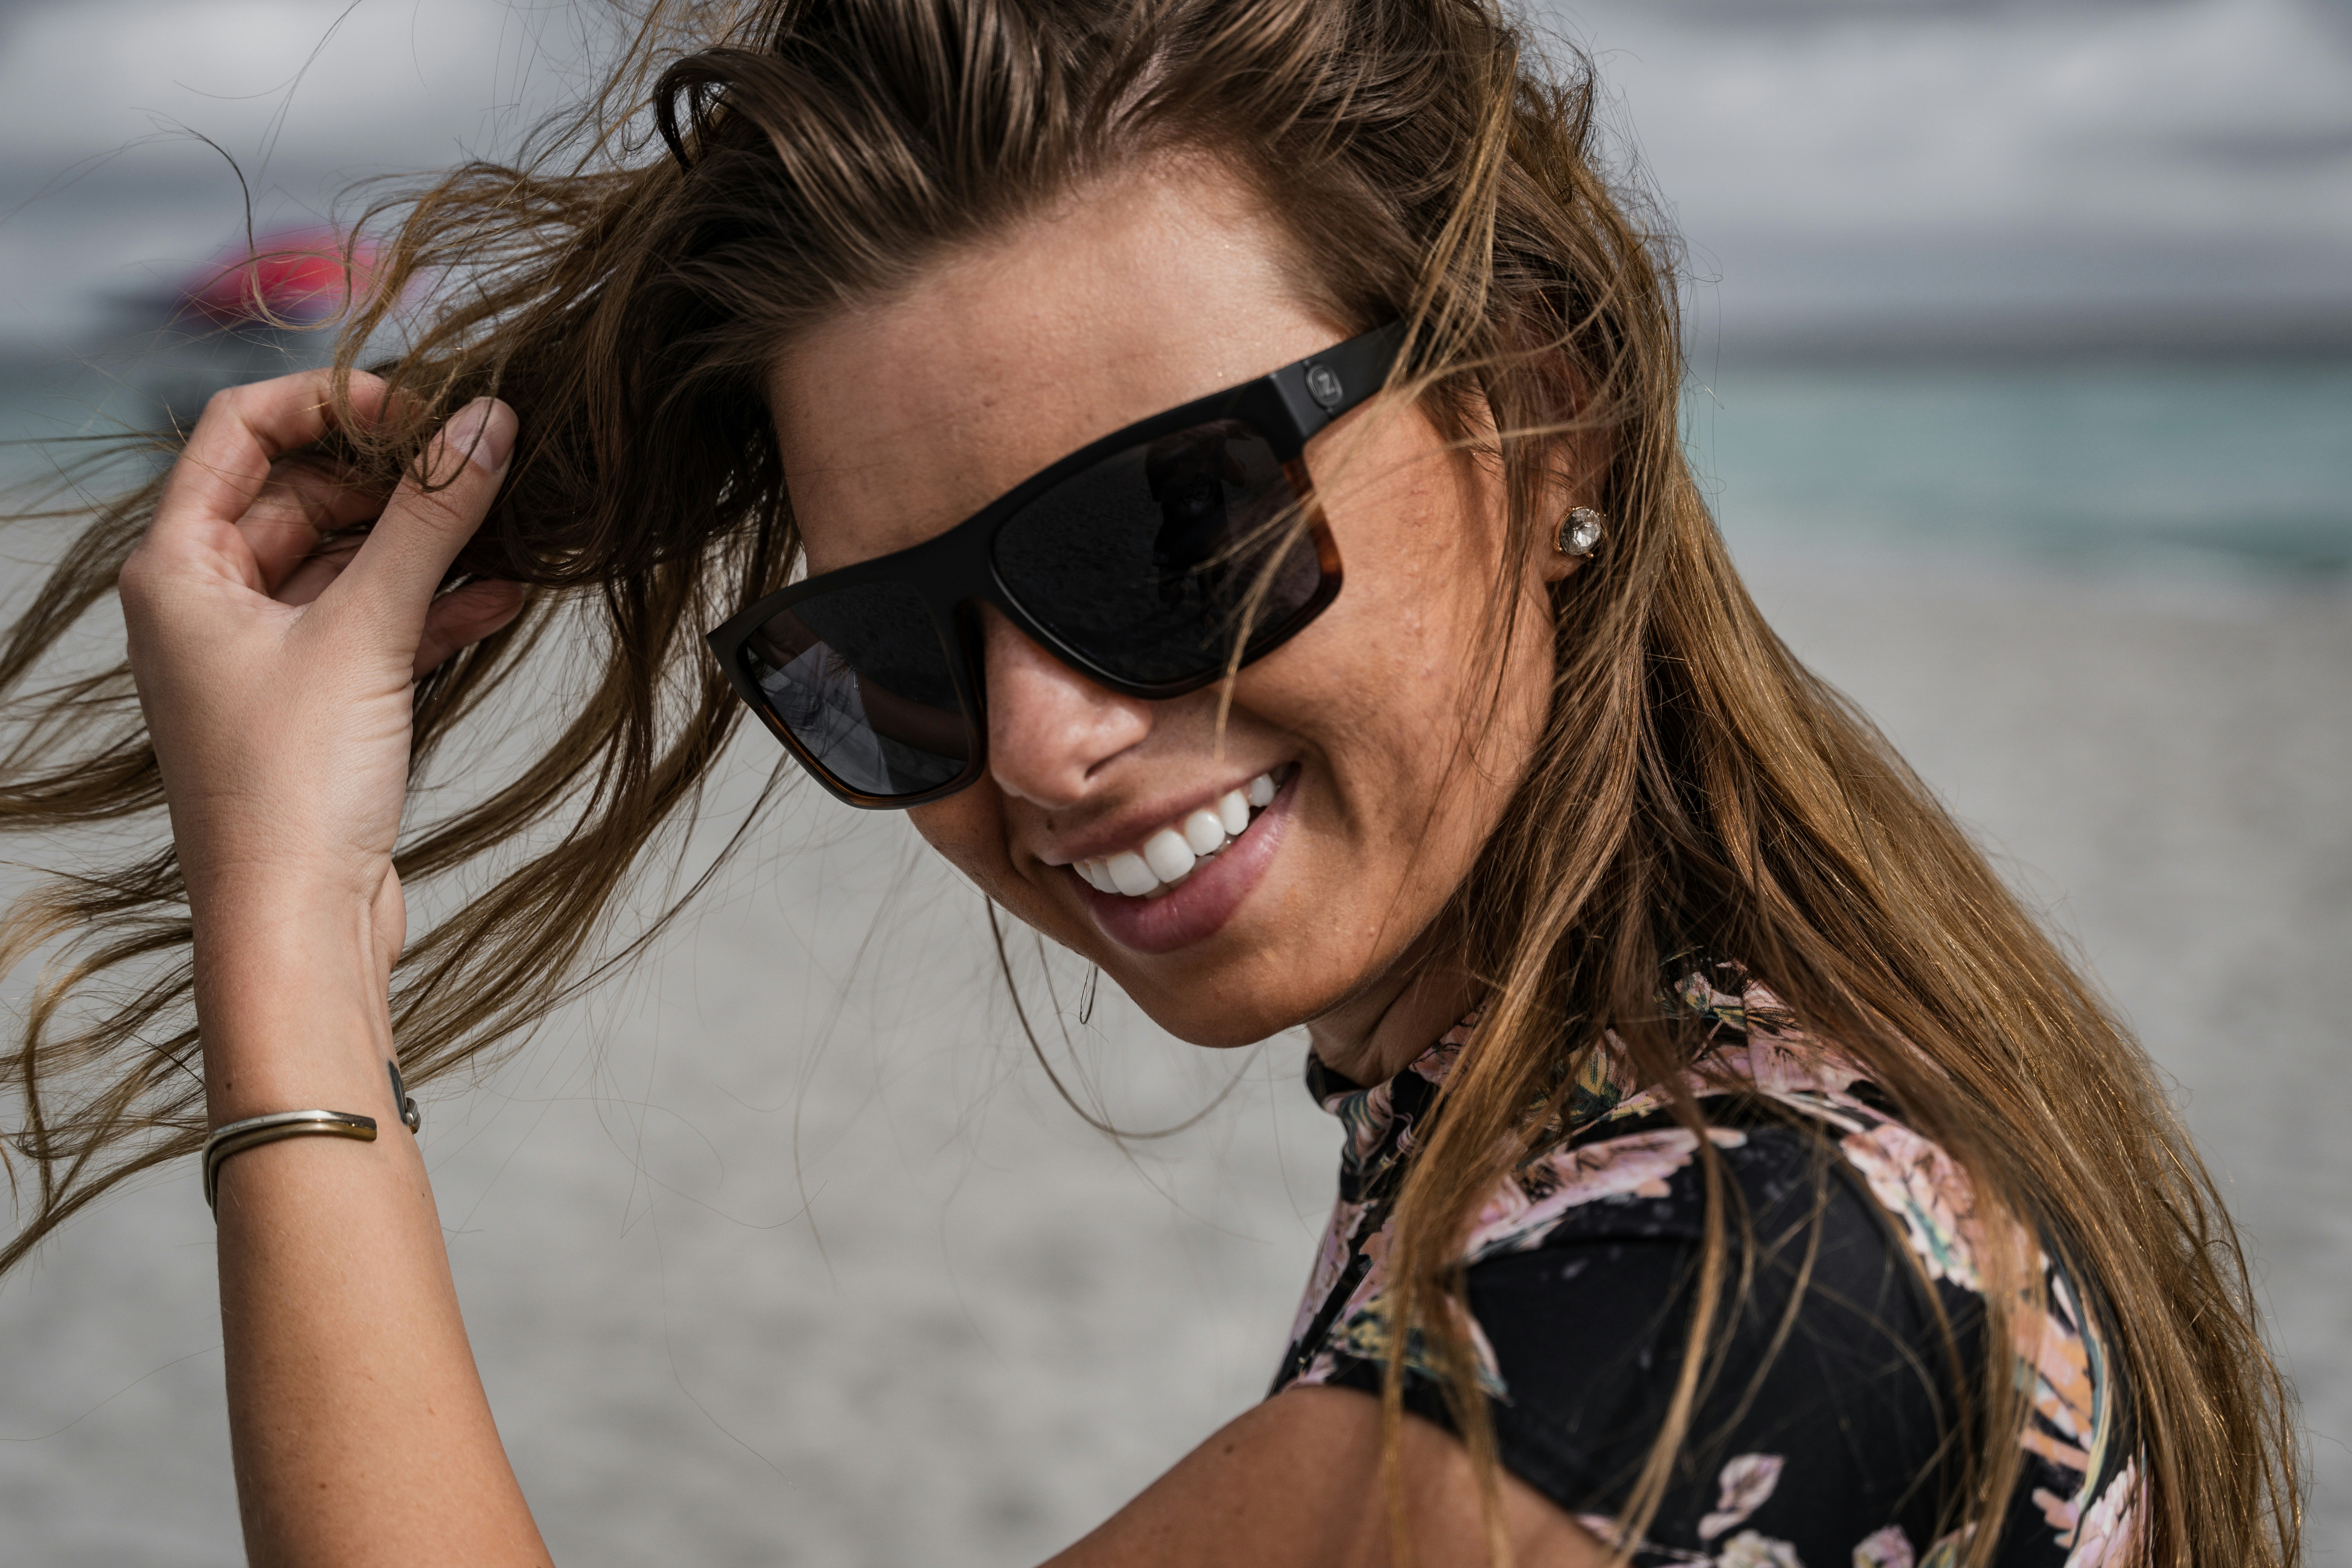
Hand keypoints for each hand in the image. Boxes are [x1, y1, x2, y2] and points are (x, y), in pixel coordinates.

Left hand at [119, 372, 522, 966]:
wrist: (297, 925)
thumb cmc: (291, 791)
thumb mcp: (368, 632)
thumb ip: (431, 520)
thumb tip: (487, 423)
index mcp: (178, 569)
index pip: (242, 431)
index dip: (331, 404)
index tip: (421, 407)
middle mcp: (208, 603)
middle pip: (302, 491)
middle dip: (393, 475)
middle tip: (479, 463)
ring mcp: (262, 654)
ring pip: (347, 558)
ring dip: (423, 542)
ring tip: (505, 525)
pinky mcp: (316, 700)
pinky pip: (374, 622)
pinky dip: (431, 604)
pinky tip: (498, 596)